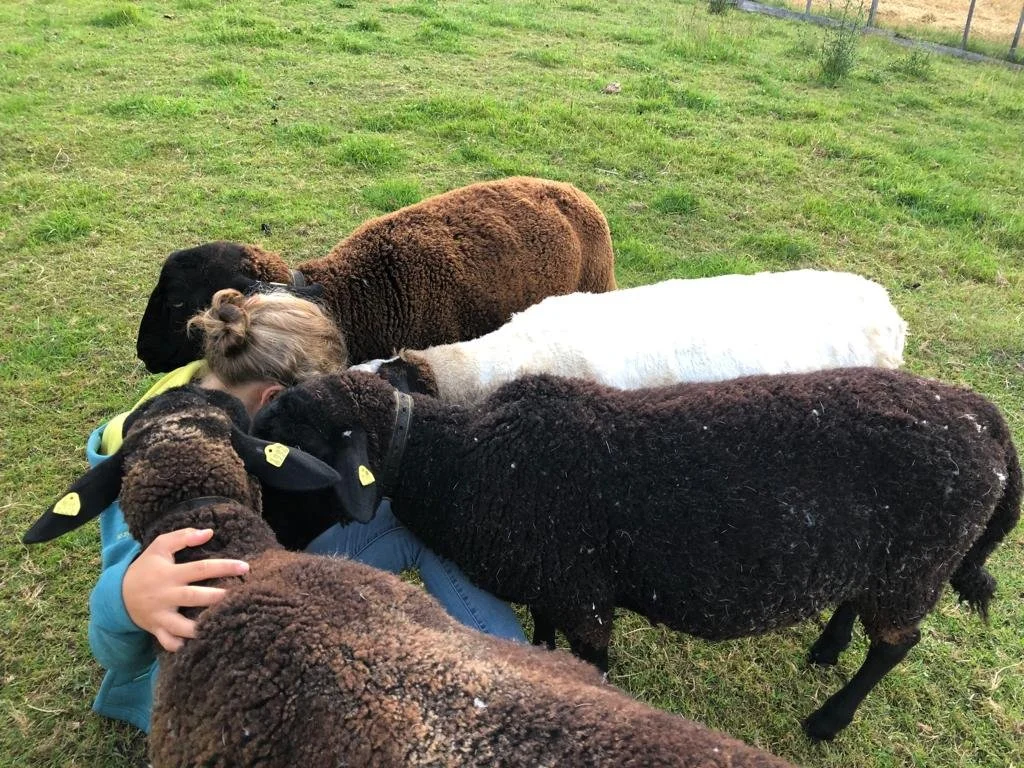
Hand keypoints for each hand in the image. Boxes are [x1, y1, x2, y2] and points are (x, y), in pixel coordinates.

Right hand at [122, 528, 248, 651]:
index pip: (201, 569)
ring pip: (181, 626)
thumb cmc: (146, 567)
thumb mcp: (160, 546)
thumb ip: (183, 537)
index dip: (224, 567)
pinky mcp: (156, 629)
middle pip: (194, 597)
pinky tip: (194, 645)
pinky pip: (167, 642)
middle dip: (217, 598)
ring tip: (220, 625)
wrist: (118, 593)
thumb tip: (209, 532)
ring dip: (200, 628)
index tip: (245, 567)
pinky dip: (179, 645)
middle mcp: (166, 595)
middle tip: (240, 596)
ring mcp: (161, 615)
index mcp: (170, 574)